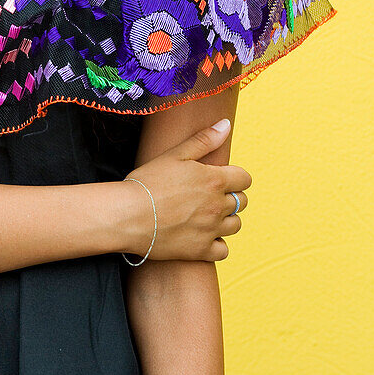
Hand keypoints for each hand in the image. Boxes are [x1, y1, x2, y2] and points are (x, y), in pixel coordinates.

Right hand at [120, 120, 251, 261]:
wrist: (128, 216)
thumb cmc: (148, 182)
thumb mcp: (175, 154)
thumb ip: (204, 140)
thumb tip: (226, 124)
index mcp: (214, 180)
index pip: (245, 179)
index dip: (235, 177)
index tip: (221, 178)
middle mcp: (217, 205)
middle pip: (242, 202)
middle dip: (230, 197)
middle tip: (208, 196)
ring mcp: (211, 229)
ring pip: (235, 225)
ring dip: (226, 219)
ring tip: (205, 215)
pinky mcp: (201, 250)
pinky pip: (224, 250)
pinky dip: (217, 243)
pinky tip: (203, 235)